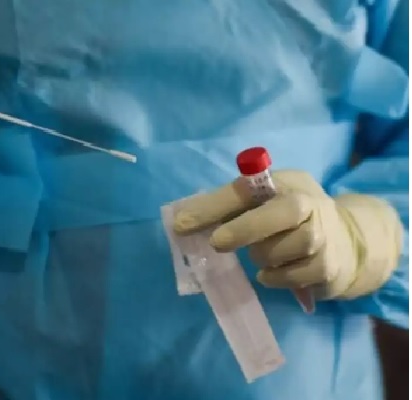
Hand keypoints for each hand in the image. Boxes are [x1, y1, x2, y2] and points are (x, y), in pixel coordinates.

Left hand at [172, 170, 402, 298]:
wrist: (346, 243)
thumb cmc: (286, 219)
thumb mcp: (258, 203)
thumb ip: (223, 208)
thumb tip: (180, 222)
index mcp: (286, 182)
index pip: (248, 188)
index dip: (214, 205)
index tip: (182, 223)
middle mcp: (311, 204)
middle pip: (285, 212)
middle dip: (246, 228)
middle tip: (216, 243)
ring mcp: (325, 236)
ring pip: (288, 248)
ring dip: (264, 255)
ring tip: (260, 254)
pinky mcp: (329, 267)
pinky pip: (293, 276)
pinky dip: (275, 276)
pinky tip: (271, 271)